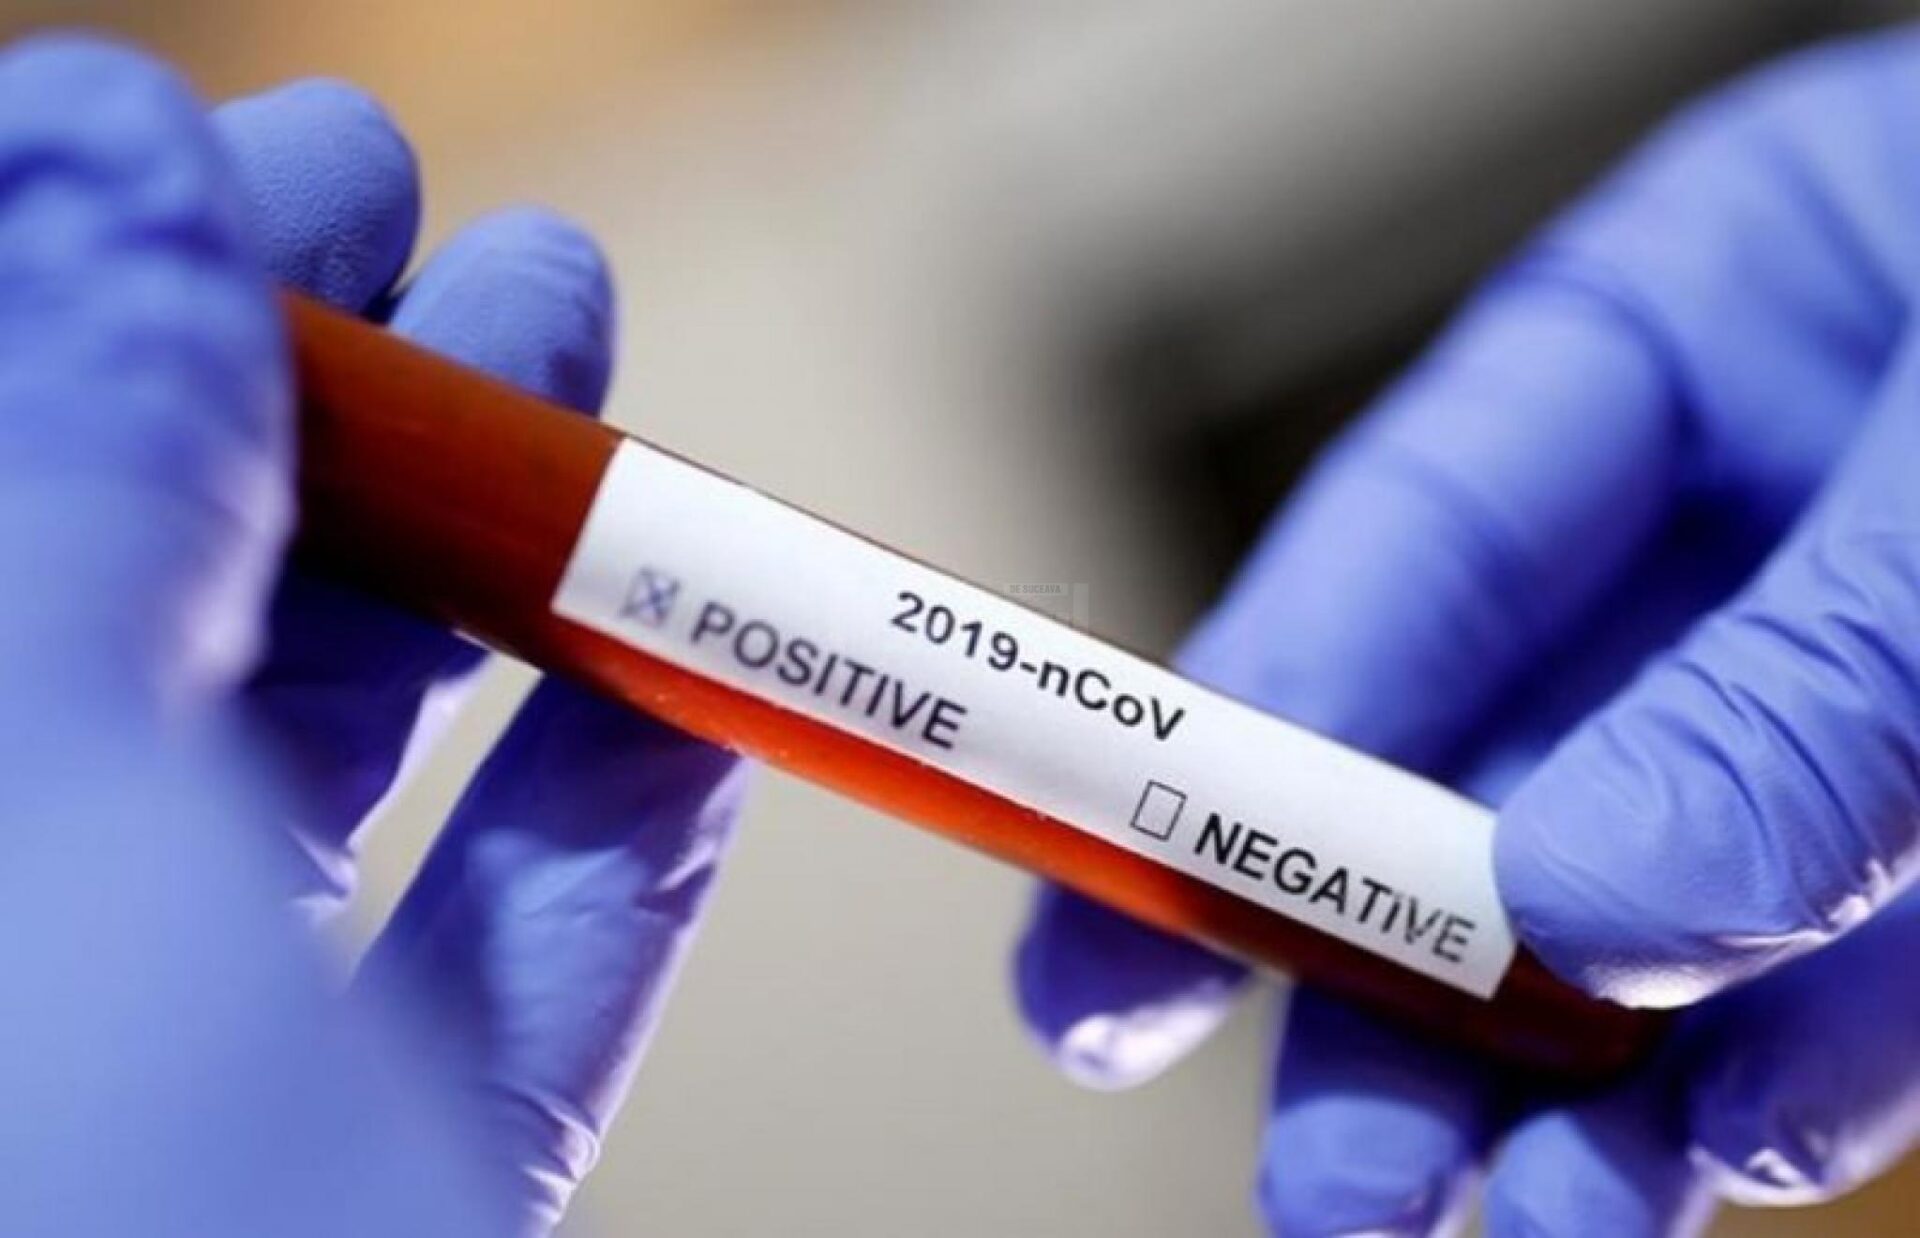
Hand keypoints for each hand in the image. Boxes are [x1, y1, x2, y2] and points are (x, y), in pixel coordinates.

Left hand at [0, 35, 740, 1235]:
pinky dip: (598, 825)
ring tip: (583, 365)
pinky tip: (684, 685)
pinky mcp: (355, 1229)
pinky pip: (478, 996)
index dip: (46, 270)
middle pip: (107, 610)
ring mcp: (147, 1136)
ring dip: (472, 568)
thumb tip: (116, 169)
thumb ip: (58, 473)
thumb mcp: (19, 845)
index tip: (231, 140)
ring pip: (301, 790)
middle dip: (292, 387)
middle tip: (433, 221)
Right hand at [1017, 28, 1919, 1235]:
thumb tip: (1590, 903)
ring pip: (1651, 906)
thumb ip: (1816, 670)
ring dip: (1560, 1090)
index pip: (1406, 541)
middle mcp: (1744, 519)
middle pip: (1487, 758)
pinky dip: (1779, 1083)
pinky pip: (1859, 973)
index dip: (1248, 730)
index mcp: (1692, 325)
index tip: (1131, 906)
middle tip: (1304, 1166)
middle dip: (1380, 975)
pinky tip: (1695, 1173)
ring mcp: (1867, 686)